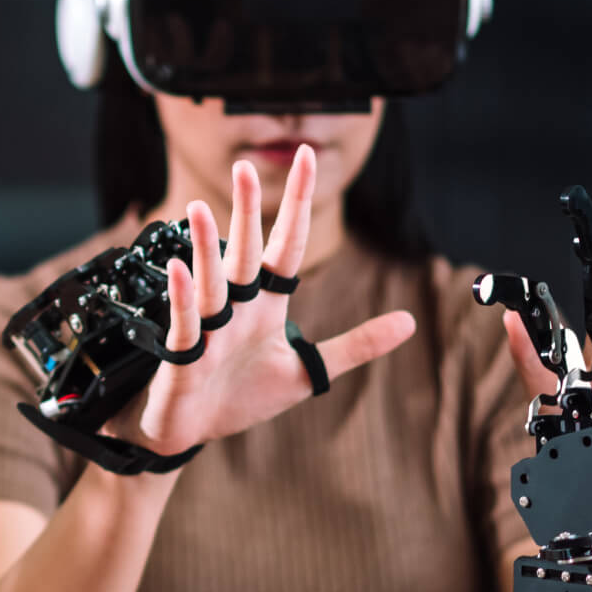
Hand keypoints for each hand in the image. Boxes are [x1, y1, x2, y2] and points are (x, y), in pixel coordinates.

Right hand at [114, 145, 417, 455]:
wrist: (192, 433)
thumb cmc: (242, 397)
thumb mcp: (307, 372)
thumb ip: (356, 345)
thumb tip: (410, 322)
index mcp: (266, 306)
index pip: (286, 245)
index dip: (297, 204)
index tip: (305, 158)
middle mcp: (237, 309)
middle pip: (245, 253)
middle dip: (247, 211)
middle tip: (245, 168)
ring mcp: (209, 330)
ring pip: (211, 282)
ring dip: (206, 246)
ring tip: (201, 208)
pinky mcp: (185, 356)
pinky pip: (185, 321)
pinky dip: (183, 297)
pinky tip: (181, 270)